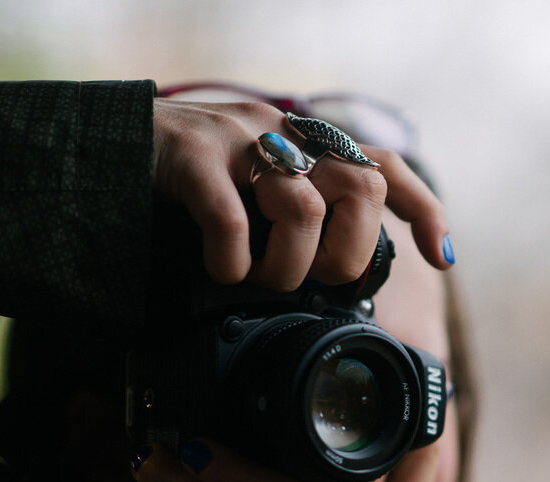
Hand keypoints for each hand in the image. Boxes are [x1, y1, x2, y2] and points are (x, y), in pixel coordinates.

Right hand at [153, 99, 451, 289]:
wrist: (108, 148)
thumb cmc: (195, 186)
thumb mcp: (261, 195)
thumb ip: (304, 217)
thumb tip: (343, 280)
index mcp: (307, 143)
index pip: (386, 166)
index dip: (421, 211)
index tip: (440, 259)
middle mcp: (284, 131)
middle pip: (361, 189)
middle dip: (348, 254)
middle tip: (316, 282)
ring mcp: (239, 138)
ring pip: (302, 209)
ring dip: (288, 267)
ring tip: (261, 281)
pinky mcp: (191, 154)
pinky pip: (232, 220)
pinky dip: (233, 263)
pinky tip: (222, 271)